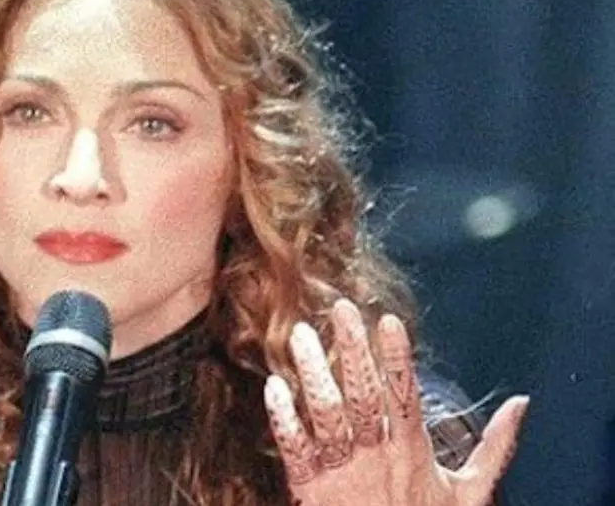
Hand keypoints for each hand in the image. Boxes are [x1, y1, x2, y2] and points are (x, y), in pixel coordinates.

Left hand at [264, 299, 528, 505]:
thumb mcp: (472, 492)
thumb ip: (495, 447)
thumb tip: (522, 404)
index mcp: (412, 450)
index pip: (405, 393)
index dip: (397, 357)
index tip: (388, 320)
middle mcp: (376, 456)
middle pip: (363, 395)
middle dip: (352, 350)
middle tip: (340, 308)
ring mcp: (342, 472)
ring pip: (325, 415)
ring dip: (313, 374)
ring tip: (302, 335)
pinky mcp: (311, 489)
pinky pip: (294, 449)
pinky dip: (283, 419)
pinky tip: (273, 387)